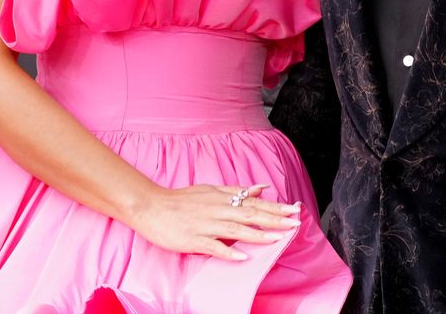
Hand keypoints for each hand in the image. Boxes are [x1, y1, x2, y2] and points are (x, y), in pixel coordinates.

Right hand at [128, 183, 302, 260]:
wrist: (150, 206)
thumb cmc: (180, 200)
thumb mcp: (209, 190)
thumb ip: (235, 190)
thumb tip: (261, 188)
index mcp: (221, 197)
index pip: (253, 202)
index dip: (275, 207)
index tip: (294, 210)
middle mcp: (216, 209)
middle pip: (250, 214)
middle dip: (274, 219)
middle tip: (295, 222)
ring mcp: (205, 224)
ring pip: (236, 229)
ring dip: (258, 234)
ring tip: (277, 238)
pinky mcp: (193, 239)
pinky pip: (213, 246)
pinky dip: (228, 252)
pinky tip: (243, 257)